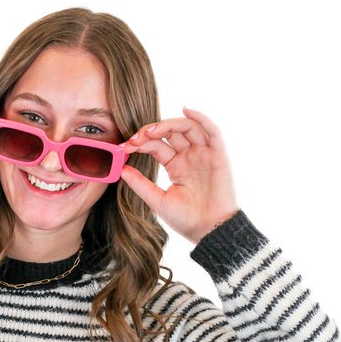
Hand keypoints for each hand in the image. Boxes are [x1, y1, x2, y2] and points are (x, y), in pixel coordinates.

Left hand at [119, 107, 239, 244]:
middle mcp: (190, 156)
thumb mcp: (158, 201)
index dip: (140, 143)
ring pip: (187, 128)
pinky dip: (201, 118)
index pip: (156, 146)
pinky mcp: (218, 155)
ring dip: (169, 124)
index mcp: (176, 166)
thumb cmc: (187, 220)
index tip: (123, 147)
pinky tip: (186, 109)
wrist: (210, 232)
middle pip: (170, 133)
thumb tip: (121, 169)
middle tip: (135, 139)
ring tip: (151, 131)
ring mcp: (204, 154)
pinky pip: (212, 131)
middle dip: (150, 132)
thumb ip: (141, 184)